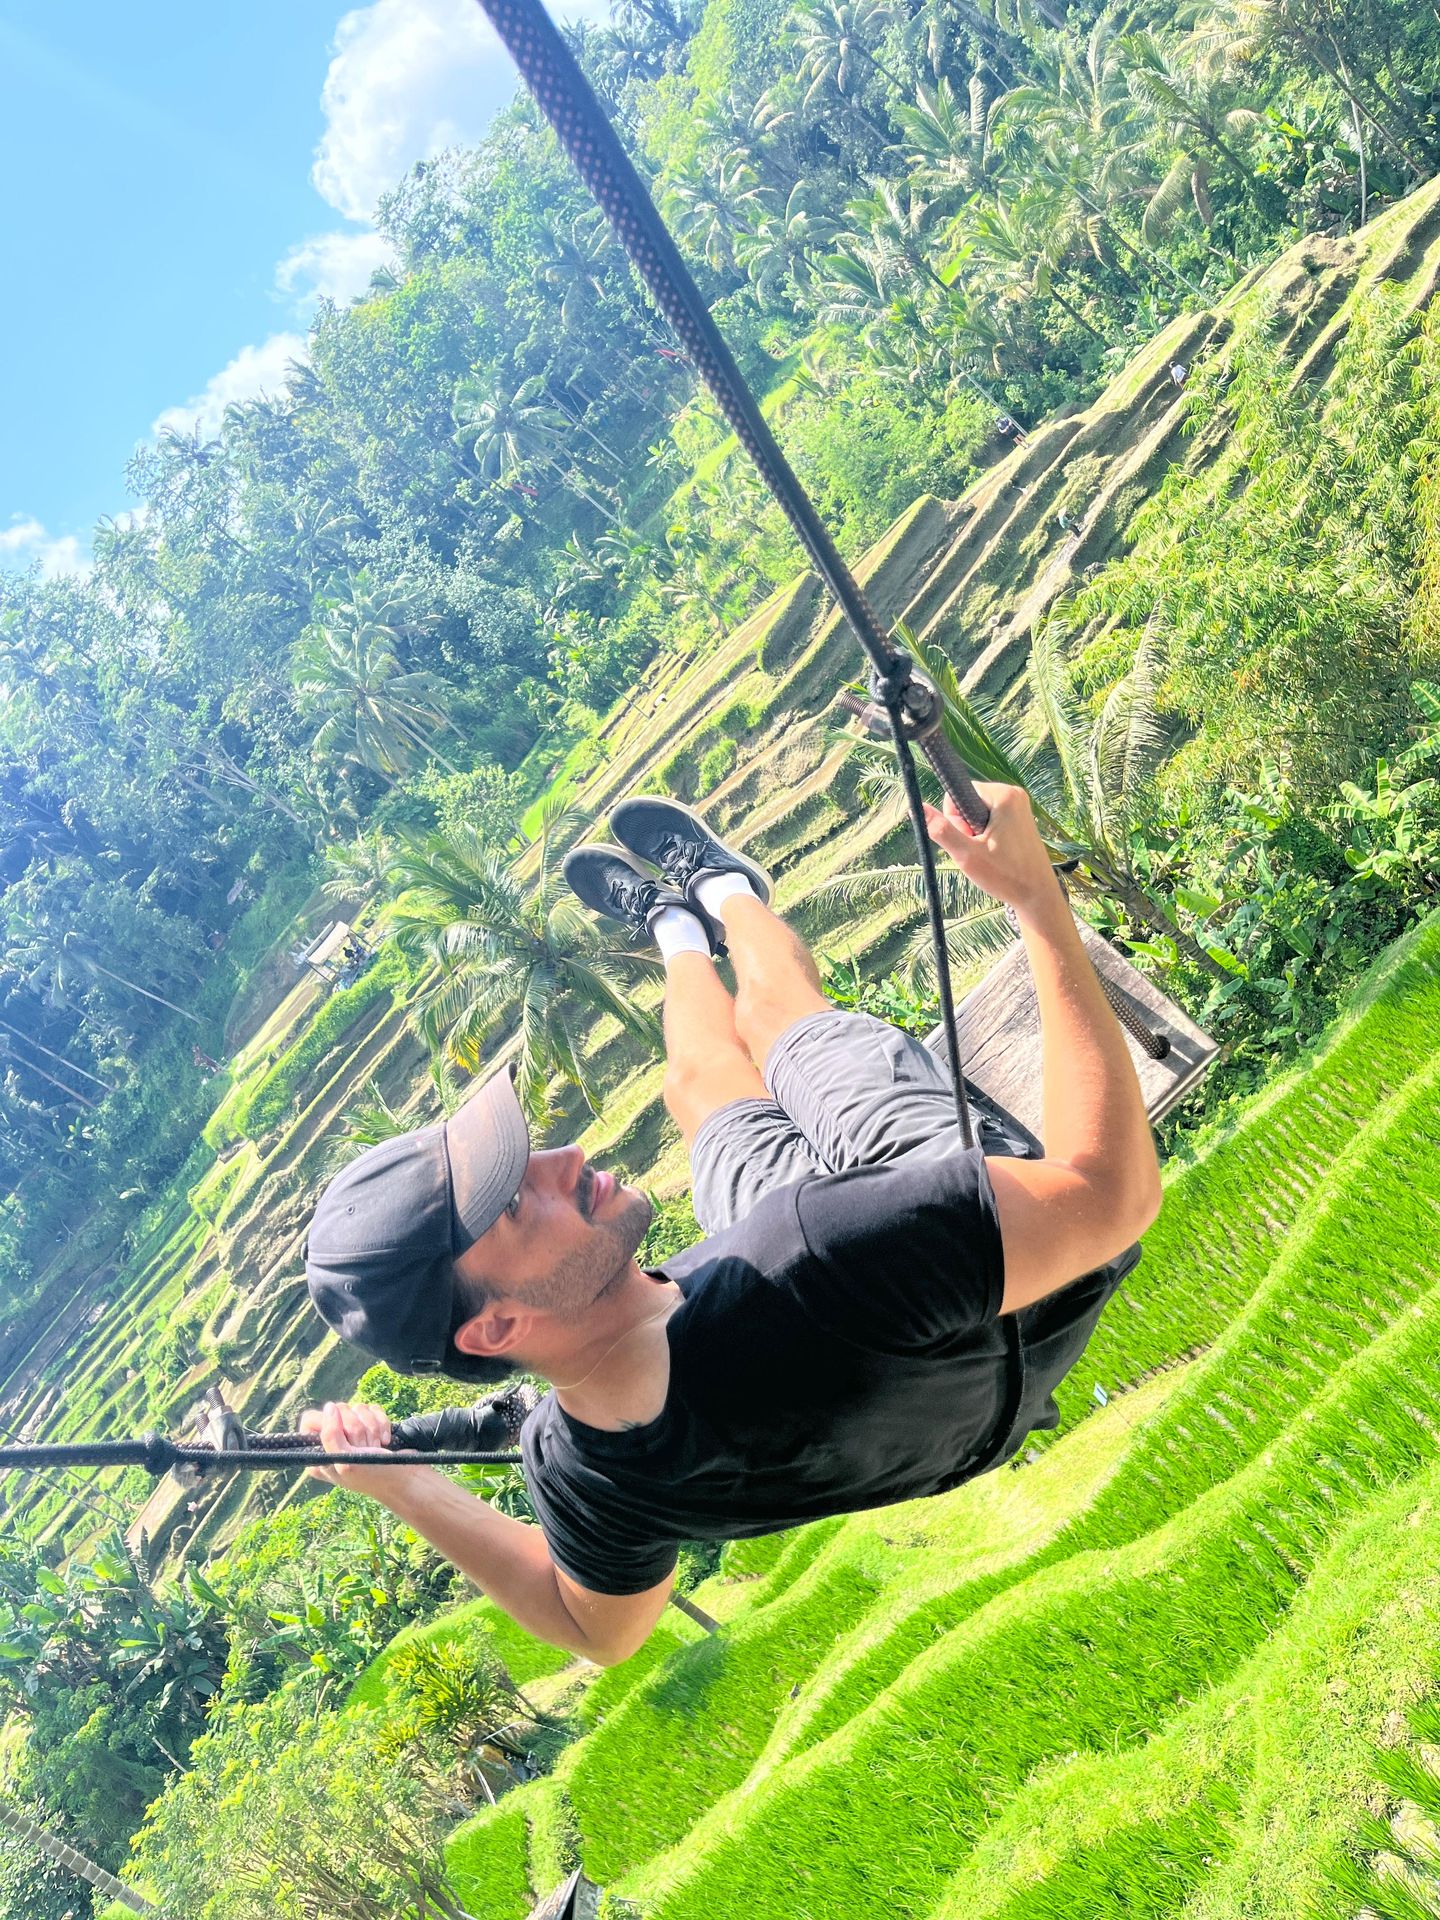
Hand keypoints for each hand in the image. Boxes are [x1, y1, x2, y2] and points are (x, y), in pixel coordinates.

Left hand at [299, 1400, 436, 1505]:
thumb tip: (329, 1407)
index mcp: (319, 1453)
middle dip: (357, 1429)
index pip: (311, 1419)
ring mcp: (353, 1433)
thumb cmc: (374, 1476)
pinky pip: (372, 1409)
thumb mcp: (345, 1462)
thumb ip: (330, 1435)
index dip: (329, 1422)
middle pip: (338, 1410)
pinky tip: (384, 1441)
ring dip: (371, 1428)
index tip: (343, 1436)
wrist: (406, 1479)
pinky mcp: (371, 1425)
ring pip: (357, 1408)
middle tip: (364, 1448)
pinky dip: (382, 1423)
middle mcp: (333, 1441)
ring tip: (376, 1447)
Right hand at [924, 784, 1058, 917]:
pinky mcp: (1021, 819)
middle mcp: (1014, 794)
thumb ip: (941, 830)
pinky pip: (990, 820)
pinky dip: (986, 837)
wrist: (1037, 895)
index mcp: (1003, 795)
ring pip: (977, 813)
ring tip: (989, 855)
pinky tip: (996, 854)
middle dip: (965, 827)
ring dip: (975, 834)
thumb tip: (918, 807)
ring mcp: (1019, 807)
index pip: (957, 794)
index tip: (970, 839)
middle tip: (980, 850)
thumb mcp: (967, 855)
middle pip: (967, 802)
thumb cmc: (1006, 876)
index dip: (955, 819)